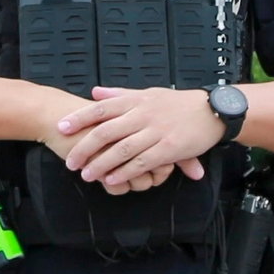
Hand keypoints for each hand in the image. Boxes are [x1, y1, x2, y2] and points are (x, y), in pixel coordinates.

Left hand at [51, 85, 222, 193]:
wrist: (211, 112)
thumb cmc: (178, 103)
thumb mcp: (148, 93)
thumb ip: (120, 94)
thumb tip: (94, 93)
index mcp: (136, 100)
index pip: (101, 108)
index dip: (79, 118)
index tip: (62, 127)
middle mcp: (143, 115)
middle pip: (106, 132)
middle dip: (85, 147)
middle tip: (70, 161)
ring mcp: (155, 132)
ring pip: (121, 150)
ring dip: (101, 164)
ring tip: (87, 175)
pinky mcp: (168, 149)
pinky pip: (142, 163)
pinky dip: (125, 173)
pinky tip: (112, 181)